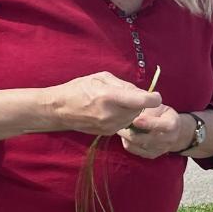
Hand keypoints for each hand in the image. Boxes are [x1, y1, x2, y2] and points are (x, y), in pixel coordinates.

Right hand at [44, 71, 160, 135]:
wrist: (58, 109)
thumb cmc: (78, 89)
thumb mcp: (101, 78)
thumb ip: (124, 85)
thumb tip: (141, 92)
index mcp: (109, 97)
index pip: (142, 101)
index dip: (153, 98)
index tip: (154, 96)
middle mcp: (111, 114)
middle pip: (140, 109)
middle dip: (139, 102)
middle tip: (125, 95)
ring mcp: (109, 126)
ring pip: (134, 117)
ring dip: (131, 110)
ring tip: (116, 102)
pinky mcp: (108, 133)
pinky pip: (125, 123)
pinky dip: (123, 117)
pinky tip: (111, 111)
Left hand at [118, 105, 190, 158]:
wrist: (173, 131)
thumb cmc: (163, 115)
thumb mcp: (159, 107)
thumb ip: (148, 109)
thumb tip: (133, 111)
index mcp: (172, 125)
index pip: (161, 125)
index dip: (148, 123)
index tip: (135, 120)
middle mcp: (168, 139)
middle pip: (145, 138)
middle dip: (130, 130)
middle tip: (118, 122)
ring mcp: (160, 149)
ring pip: (136, 144)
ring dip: (126, 135)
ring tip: (120, 127)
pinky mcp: (151, 154)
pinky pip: (133, 149)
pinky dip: (126, 141)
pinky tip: (126, 134)